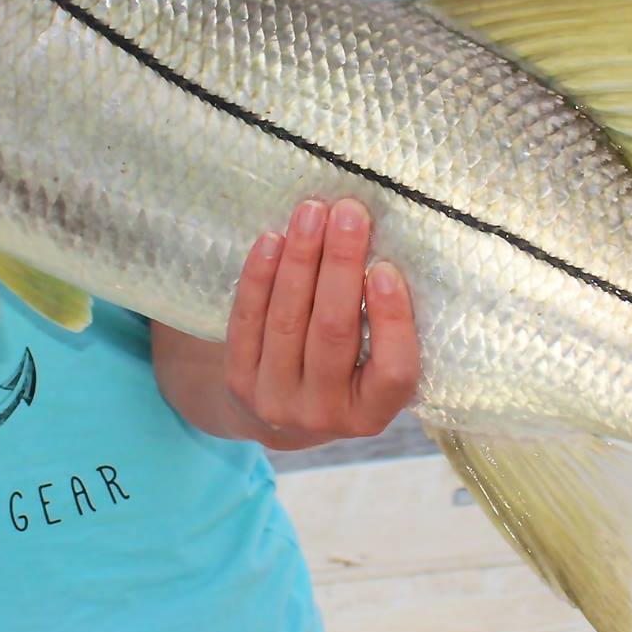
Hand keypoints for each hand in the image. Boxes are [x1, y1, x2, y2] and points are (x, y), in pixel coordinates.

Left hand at [223, 198, 419, 448]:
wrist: (280, 418)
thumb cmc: (344, 378)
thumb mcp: (373, 370)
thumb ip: (383, 327)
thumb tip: (379, 246)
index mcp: (372, 413)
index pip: (393, 370)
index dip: (391, 319)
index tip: (386, 267)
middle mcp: (324, 415)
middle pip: (333, 332)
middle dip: (340, 265)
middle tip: (349, 213)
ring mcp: (276, 401)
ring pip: (288, 320)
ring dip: (300, 259)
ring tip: (311, 213)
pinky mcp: (238, 381)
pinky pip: (246, 321)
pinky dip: (258, 277)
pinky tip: (272, 240)